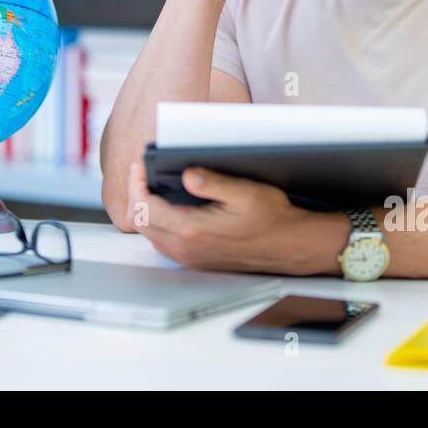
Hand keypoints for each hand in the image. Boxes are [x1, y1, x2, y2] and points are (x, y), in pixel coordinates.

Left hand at [125, 161, 347, 274]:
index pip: (145, 208)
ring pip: (150, 234)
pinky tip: (169, 206)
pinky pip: (163, 243)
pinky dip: (158, 223)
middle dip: (137, 195)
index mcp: (193, 231)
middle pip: (141, 222)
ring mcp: (190, 258)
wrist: (290, 246)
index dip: (136, 184)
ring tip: (153, 186)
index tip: (139, 166)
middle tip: (143, 173)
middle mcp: (186, 249)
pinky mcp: (196, 261)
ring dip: (146, 210)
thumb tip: (186, 174)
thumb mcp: (245, 192)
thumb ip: (212, 182)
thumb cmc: (272, 219)